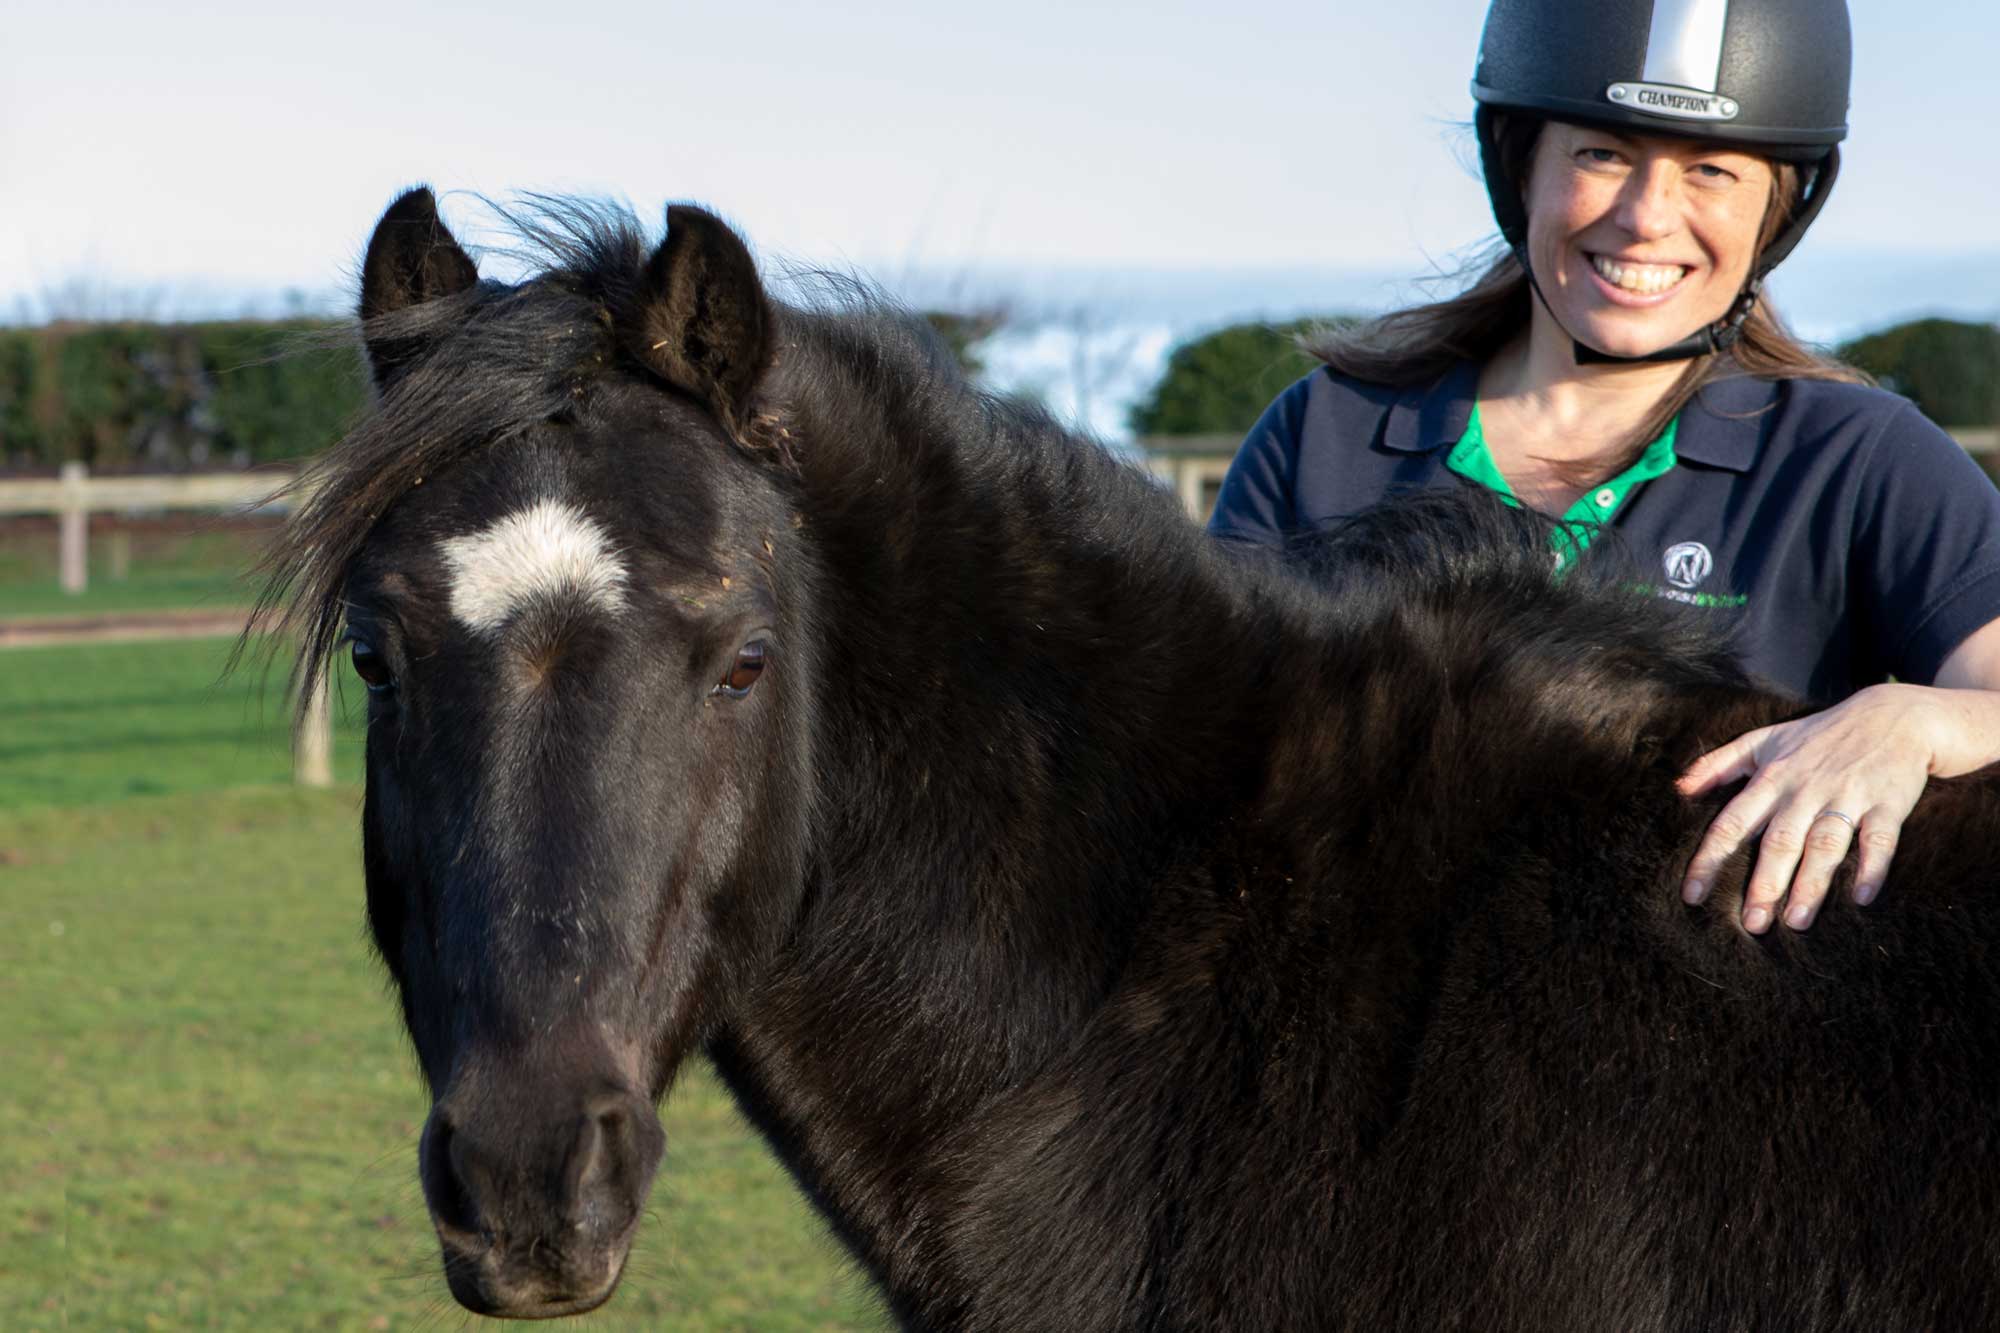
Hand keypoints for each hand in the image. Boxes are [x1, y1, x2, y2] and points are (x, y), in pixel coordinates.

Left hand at [1677, 684, 1949, 932]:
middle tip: (1752, 924)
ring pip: (1824, 845)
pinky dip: (1872, 867)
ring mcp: (1846, 796)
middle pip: (1779, 842)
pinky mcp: (1886, 802)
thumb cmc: (1819, 735)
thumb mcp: (1764, 740)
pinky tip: (1861, 898)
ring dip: (1810, 884)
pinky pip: (1879, 839)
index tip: (1692, 895)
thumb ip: (1719, 763)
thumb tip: (1678, 788)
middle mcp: (1804, 790)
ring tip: (1796, 922)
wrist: (1892, 716)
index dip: (1710, 860)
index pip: (1731, 824)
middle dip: (1763, 885)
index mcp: (1771, 780)